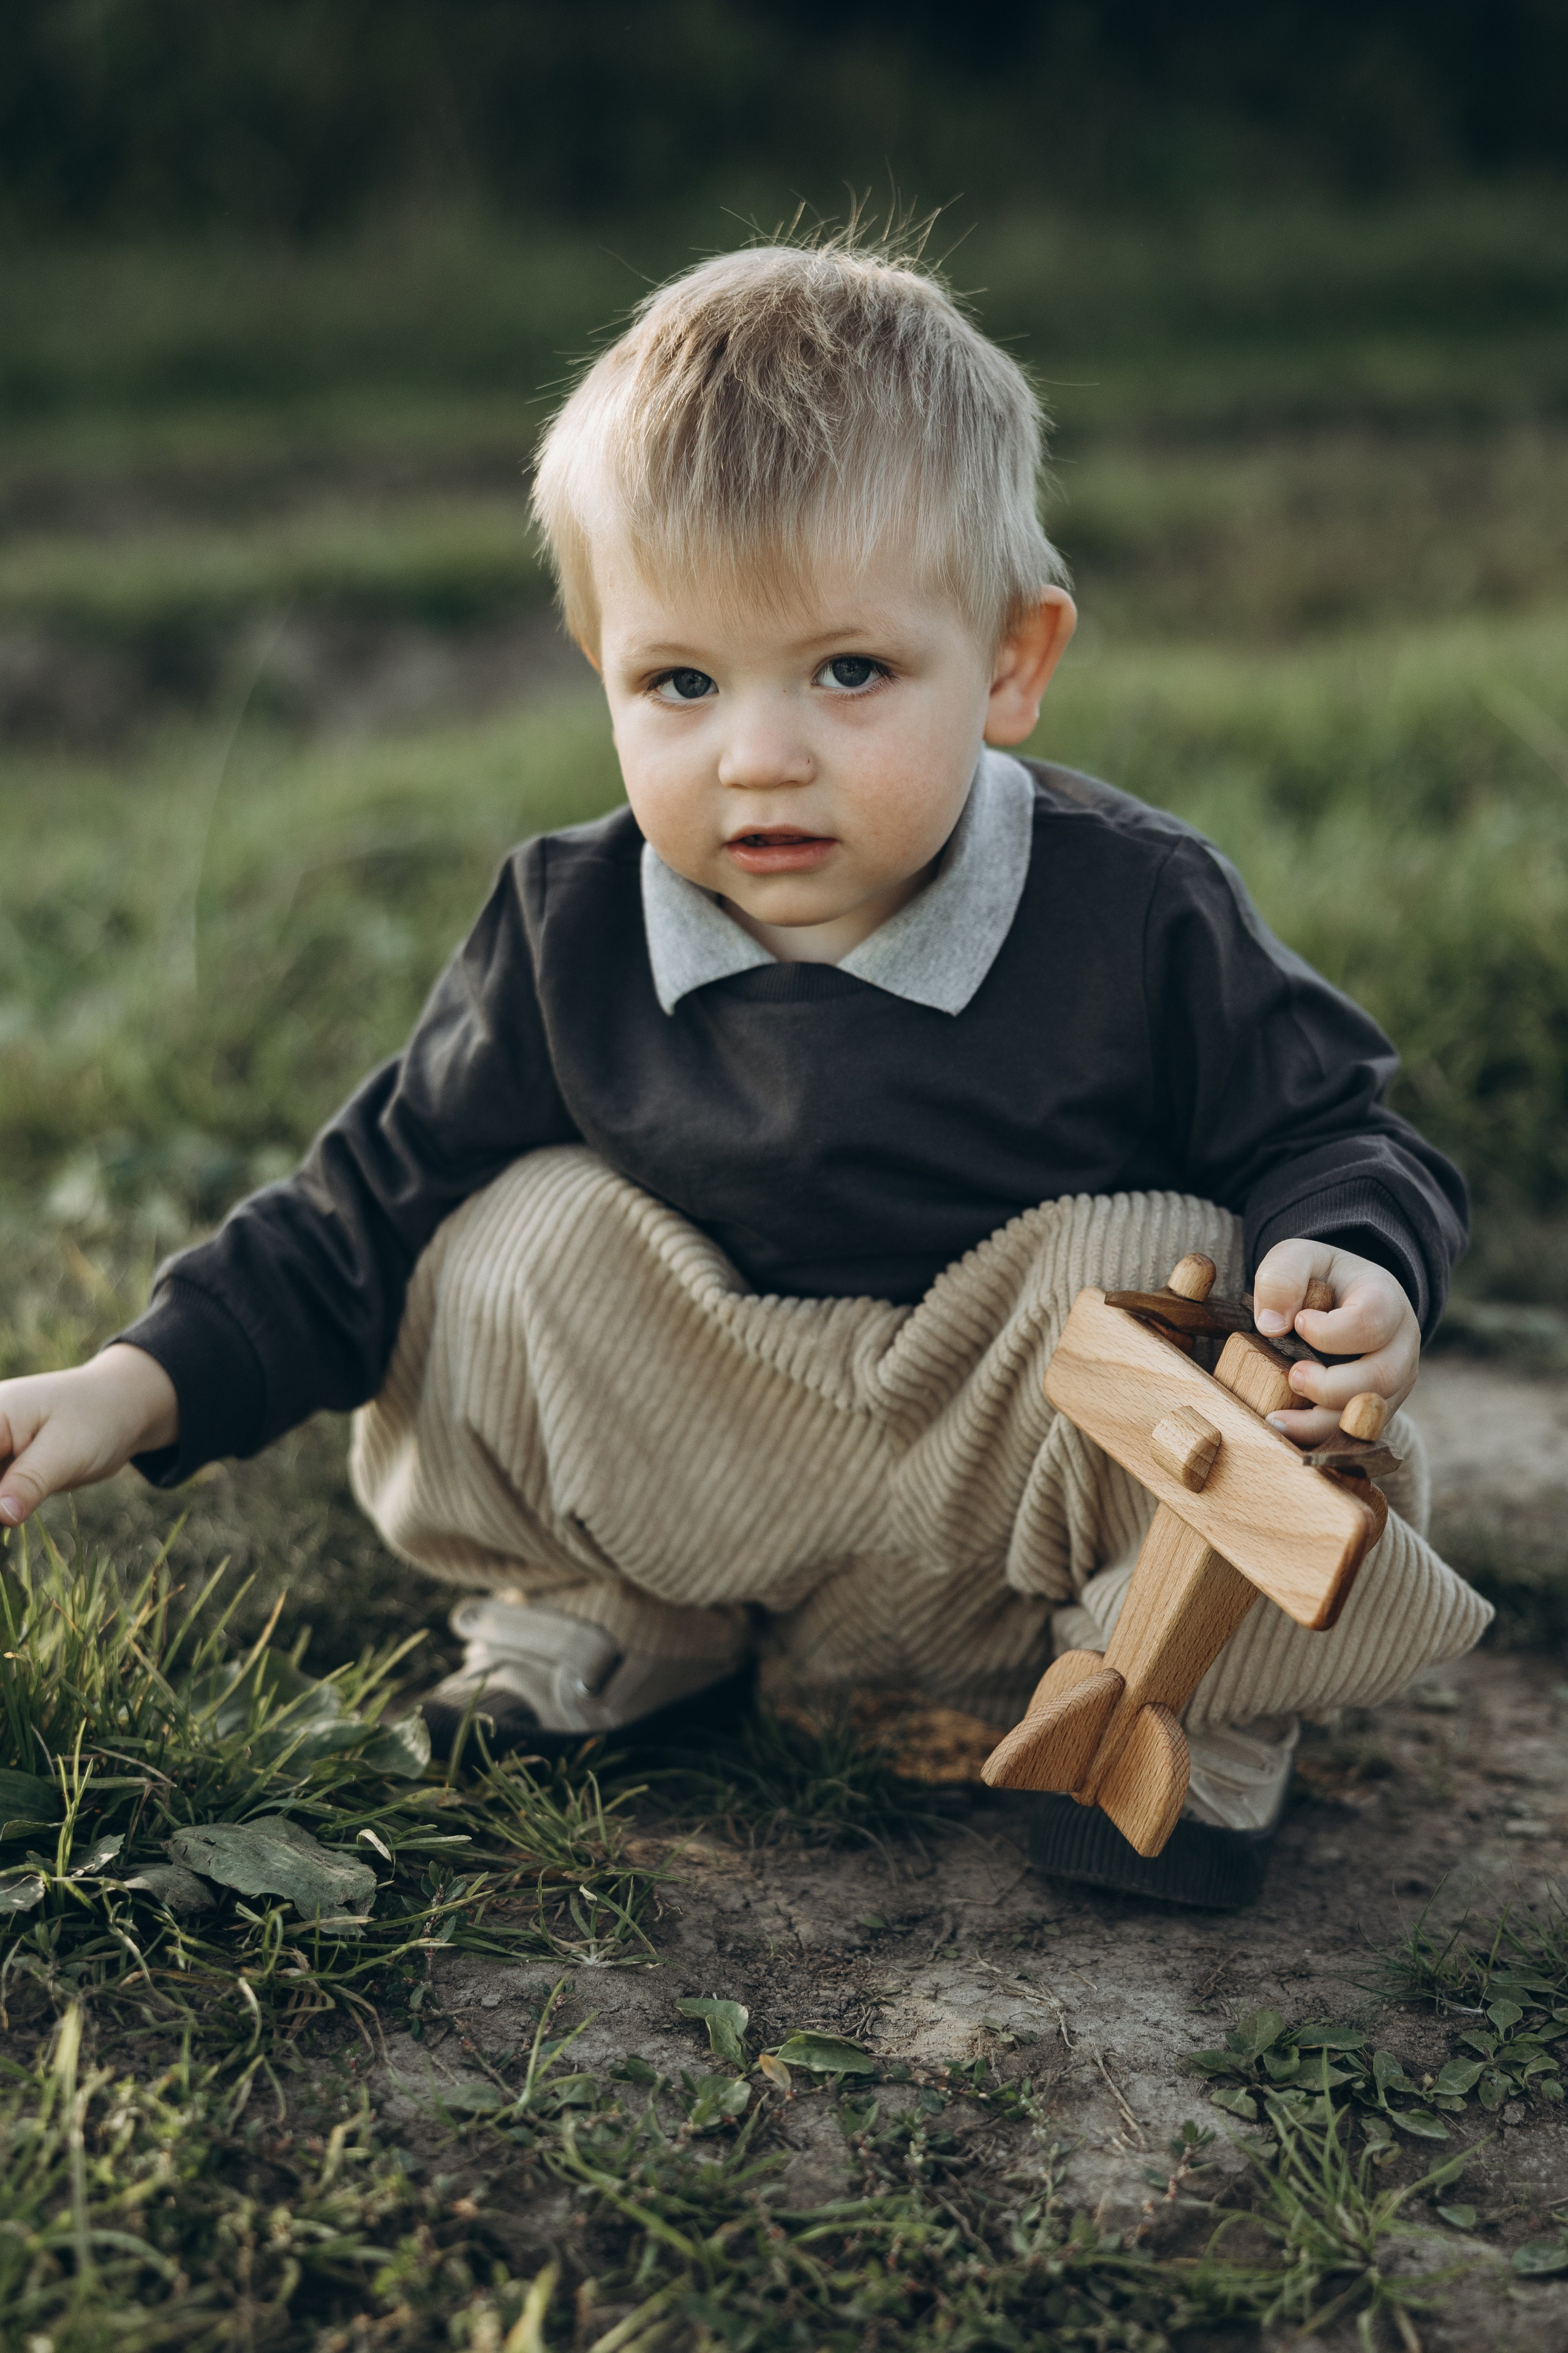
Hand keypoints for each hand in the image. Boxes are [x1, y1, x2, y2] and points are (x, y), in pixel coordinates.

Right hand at [0, 1346, 179, 1527]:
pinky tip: (14, 1516)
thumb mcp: (65, 1451)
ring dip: (2, 1506)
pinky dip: (3, 1509)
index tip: (5, 1509)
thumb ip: (29, 1482)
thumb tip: (0, 1516)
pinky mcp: (5, 1468)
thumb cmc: (97, 1419)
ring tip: (33, 1502)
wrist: (122, 1409)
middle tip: (19, 1510)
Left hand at [1250, 1240, 1418, 1448]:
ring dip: (1322, 1423)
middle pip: (1381, 1378)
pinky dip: (1321, 1439)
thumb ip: (1283, 1277)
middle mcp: (1401, 1345)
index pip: (1371, 1322)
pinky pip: (1356, 1434)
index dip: (1330, 1331)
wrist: (1344, 1298)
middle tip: (1292, 1376)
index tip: (1299, 1323)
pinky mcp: (1376, 1410)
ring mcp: (1394, 1383)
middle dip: (1331, 1386)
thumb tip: (1271, 1326)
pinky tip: (1288, 1434)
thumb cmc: (1321, 1278)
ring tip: (1277, 1419)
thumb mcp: (1298, 1257)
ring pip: (1370, 1415)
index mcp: (1387, 1301)